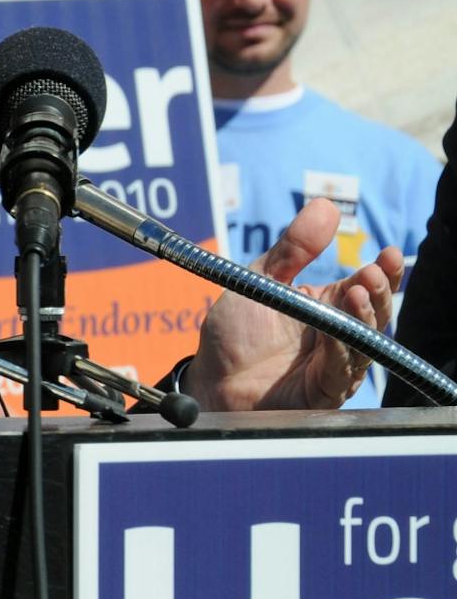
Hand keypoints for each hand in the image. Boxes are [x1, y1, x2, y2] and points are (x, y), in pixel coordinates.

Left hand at [185, 198, 403, 410]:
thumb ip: (292, 250)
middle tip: (372, 273)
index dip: (382, 272)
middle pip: (373, 315)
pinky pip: (340, 371)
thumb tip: (326, 206)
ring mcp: (333, 365)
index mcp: (327, 307)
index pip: (365, 287)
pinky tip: (335, 332)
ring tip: (355, 291)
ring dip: (362, 318)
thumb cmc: (234, 333)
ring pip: (363, 343)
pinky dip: (340, 350)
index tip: (388, 253)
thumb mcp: (261, 281)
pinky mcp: (322, 391)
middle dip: (378, 293)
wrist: (209, 376)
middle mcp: (337, 336)